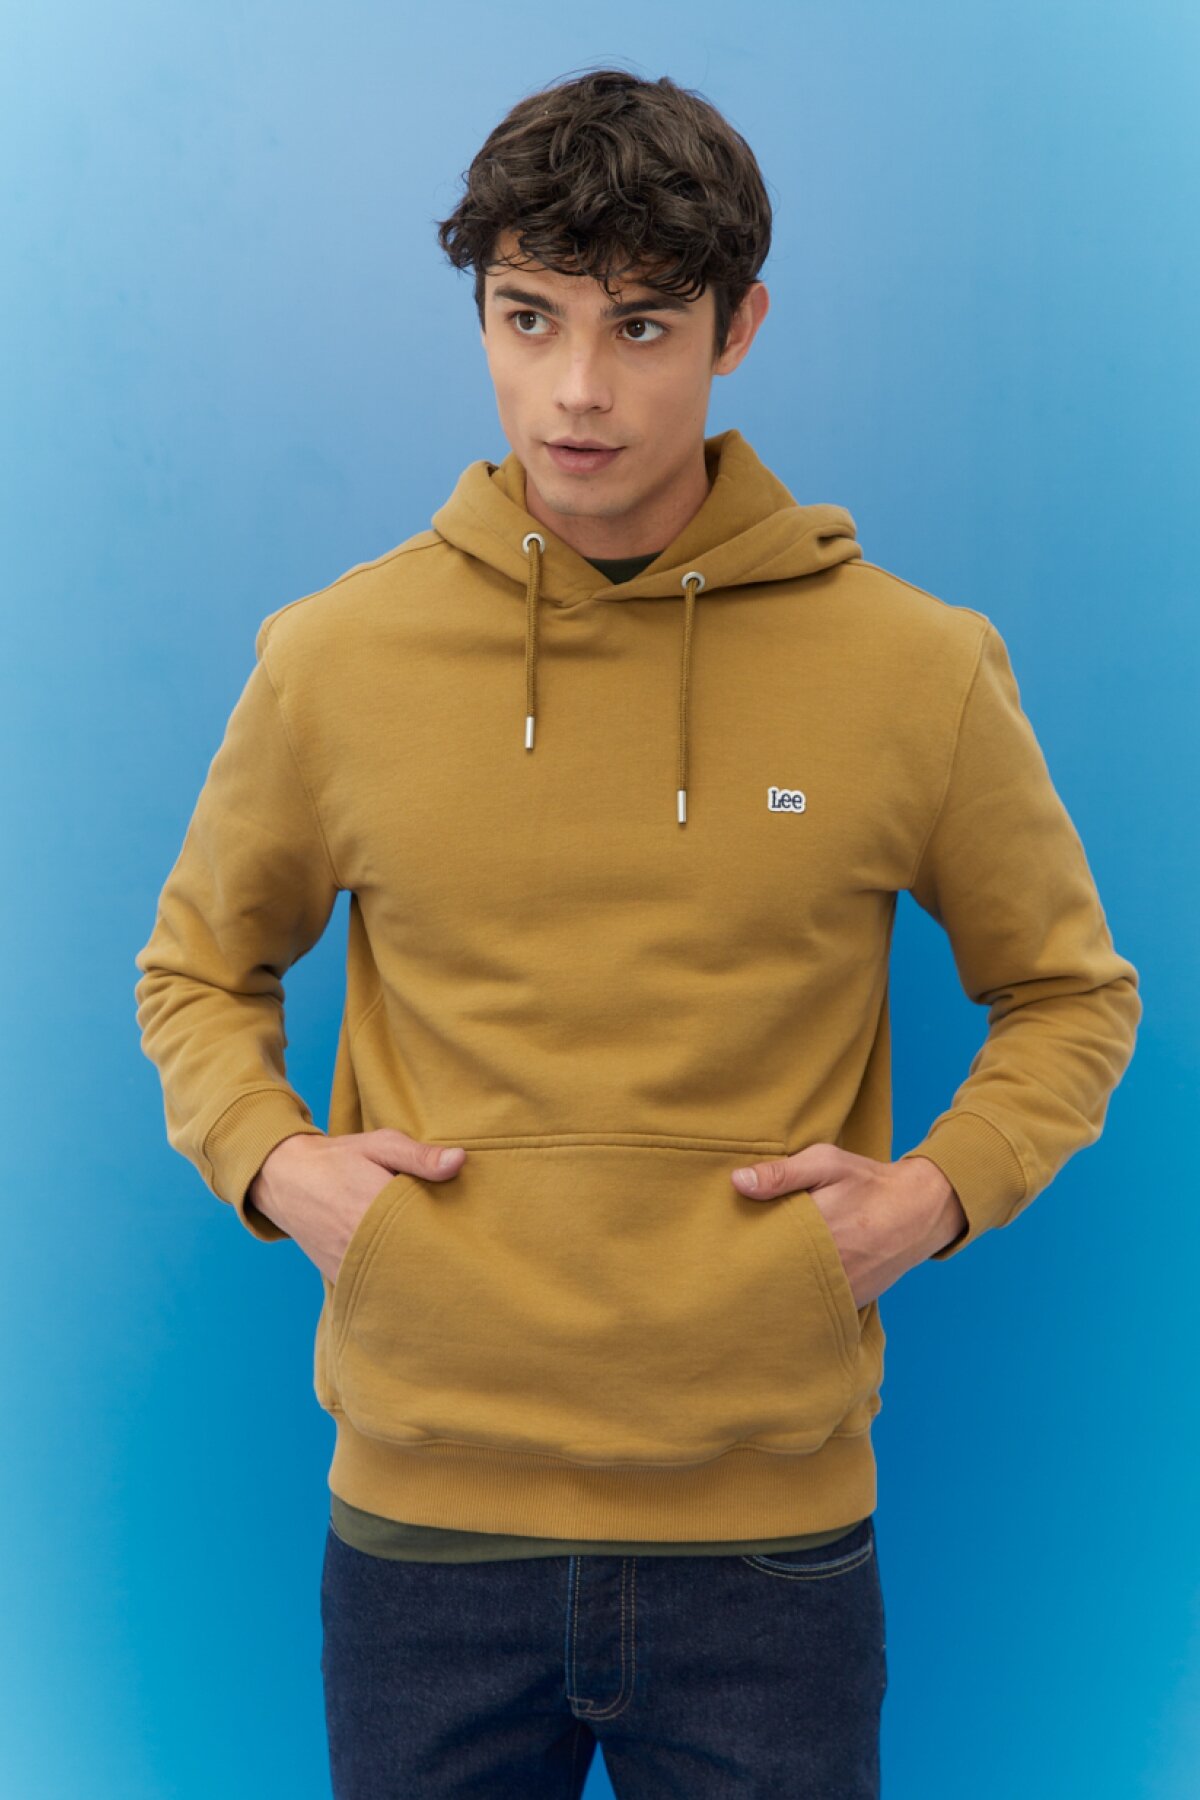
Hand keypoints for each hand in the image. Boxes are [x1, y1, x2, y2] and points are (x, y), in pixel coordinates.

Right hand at [248, 1129, 466, 1283]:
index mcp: (375, 1207)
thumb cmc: (339, 1159)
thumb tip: (460, 1160)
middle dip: (436, 1262)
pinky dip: (391, 1285)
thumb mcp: (380, 1145)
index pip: (424, 1233)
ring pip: (393, 1281)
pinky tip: (410, 1278)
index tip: (468, 1239)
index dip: (449, 1239)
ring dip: (414, 1277)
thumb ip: (419, 1155)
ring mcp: (347, 1264)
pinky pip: (372, 1288)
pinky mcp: (338, 1276)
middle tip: (461, 1261)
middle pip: (413, 1264)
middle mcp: (360, 1242)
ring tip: (440, 1272)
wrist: (285, 1178)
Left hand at [730, 1144, 966, 1308]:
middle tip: (730, 1267)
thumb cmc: (867, 1182)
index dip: (744, 1244)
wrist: (918, 1210)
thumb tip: (737, 1182)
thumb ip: (783, 1173)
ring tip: (751, 1282)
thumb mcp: (827, 1162)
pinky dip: (801, 1300)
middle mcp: (831, 1262)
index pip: (766, 1242)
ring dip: (776, 1289)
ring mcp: (843, 1286)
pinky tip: (784, 1292)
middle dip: (755, 1271)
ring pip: (795, 1295)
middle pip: (776, 1274)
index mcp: (818, 1225)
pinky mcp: (853, 1301)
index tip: (725, 1244)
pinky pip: (818, 1307)